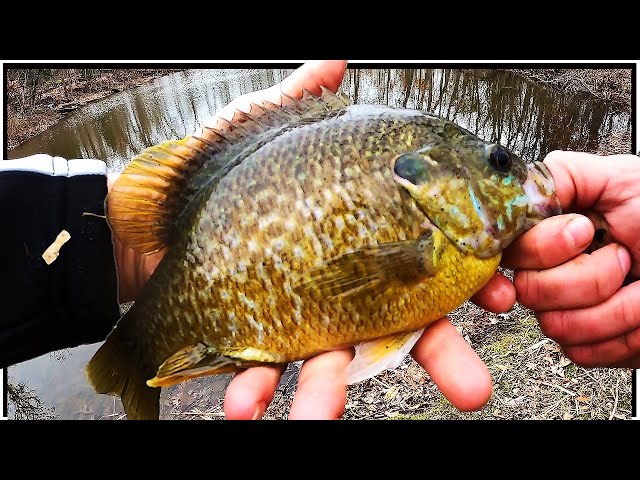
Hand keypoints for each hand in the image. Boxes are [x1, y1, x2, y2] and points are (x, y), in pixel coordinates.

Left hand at [110, 61, 503, 419]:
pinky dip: (253, 391)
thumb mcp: (262, 131)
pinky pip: (261, 373)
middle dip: (441, 360)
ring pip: (331, 367)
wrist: (148, 221)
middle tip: (474, 388)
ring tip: (321, 418)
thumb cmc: (213, 176)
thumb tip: (334, 60)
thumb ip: (302, 102)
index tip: (504, 296)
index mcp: (359, 245)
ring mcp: (299, 322)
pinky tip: (242, 408)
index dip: (470, 285)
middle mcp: (339, 291)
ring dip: (329, 396)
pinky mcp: (255, 343)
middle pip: (400, 331)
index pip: (428, 267)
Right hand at [480, 150, 639, 367]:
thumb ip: (564, 175)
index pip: (508, 249)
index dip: (538, 250)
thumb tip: (518, 189)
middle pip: (529, 291)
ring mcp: (564, 311)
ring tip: (638, 283)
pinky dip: (624, 334)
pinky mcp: (586, 345)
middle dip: (590, 275)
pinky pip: (583, 352)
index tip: (579, 236)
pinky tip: (639, 310)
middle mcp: (546, 273)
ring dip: (614, 305)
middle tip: (623, 255)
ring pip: (556, 325)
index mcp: (546, 236)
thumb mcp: (622, 179)